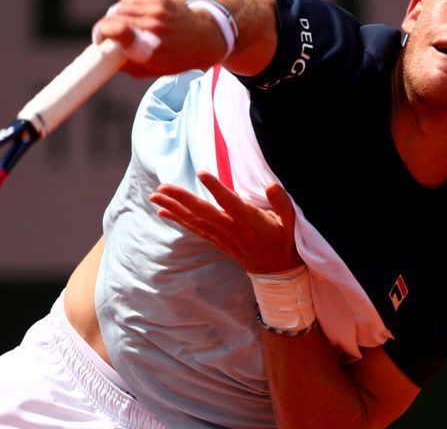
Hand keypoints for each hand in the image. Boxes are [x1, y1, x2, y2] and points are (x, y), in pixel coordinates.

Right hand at [93, 0, 227, 77]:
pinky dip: (125, 9)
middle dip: (104, 28)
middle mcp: (154, 27)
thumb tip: (102, 55)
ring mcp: (158, 10)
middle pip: (114, 18)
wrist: (206, 37)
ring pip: (120, 7)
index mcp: (151, 49)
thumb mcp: (151, 70)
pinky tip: (131, 17)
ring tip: (119, 27)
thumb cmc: (176, 58)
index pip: (120, 31)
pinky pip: (131, 1)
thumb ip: (126, 64)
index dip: (102, 32)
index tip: (99, 39)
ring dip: (113, 17)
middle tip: (104, 37)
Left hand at [149, 171, 301, 273]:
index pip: (230, 202)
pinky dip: (178, 221)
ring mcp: (222, 236)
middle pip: (203, 211)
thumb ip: (282, 202)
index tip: (202, 173)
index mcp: (249, 220)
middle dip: (181, 199)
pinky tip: (163, 212)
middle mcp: (231, 228)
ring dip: (173, 208)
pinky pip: (195, 230)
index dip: (216, 188)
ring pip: (194, 220)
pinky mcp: (217, 241)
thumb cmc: (285, 242)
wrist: (278, 274)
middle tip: (162, 186)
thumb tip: (271, 185)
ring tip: (155, 196)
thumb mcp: (292, 223)